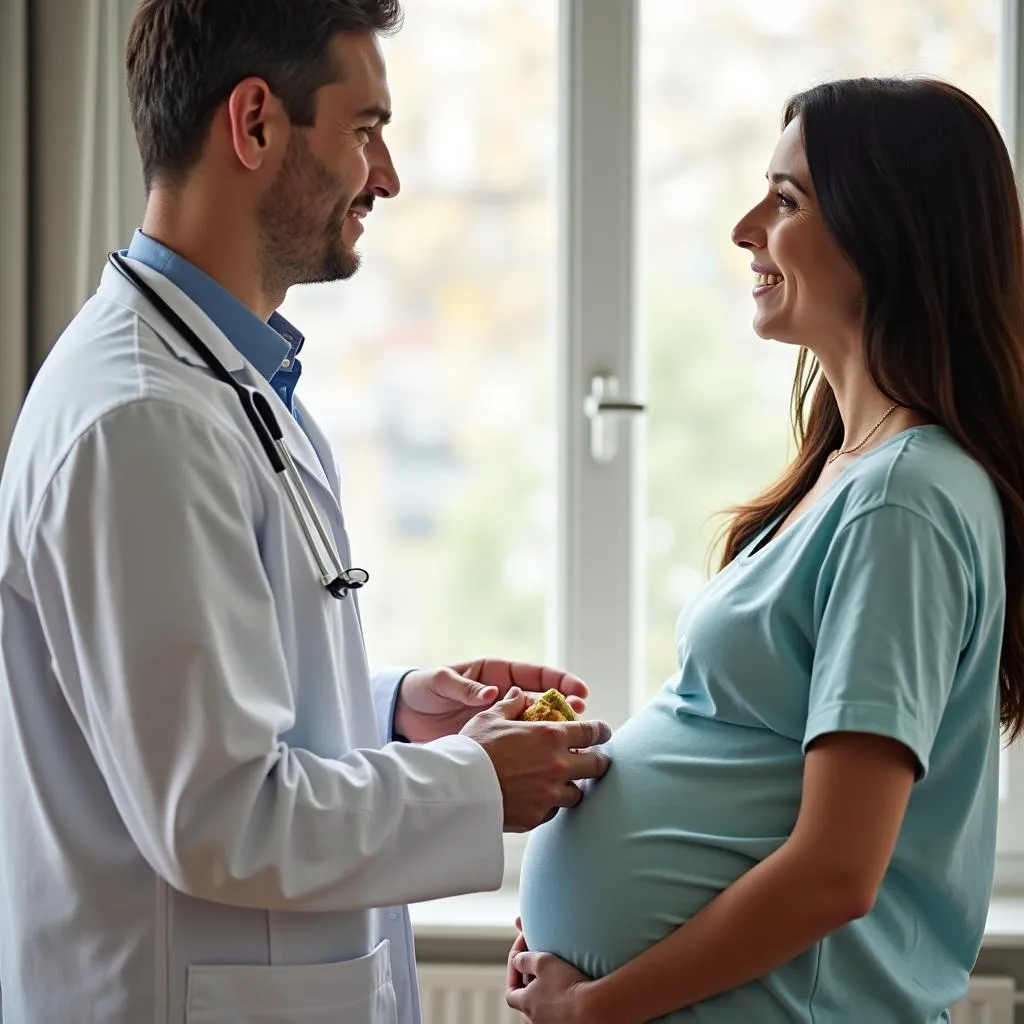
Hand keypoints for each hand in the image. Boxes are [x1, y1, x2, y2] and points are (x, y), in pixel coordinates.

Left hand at [394, 659, 589, 742]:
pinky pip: (522, 745)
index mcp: (497, 674)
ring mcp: (502, 719)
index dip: (561, 680)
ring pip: (537, 725)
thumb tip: (491, 693)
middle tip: (586, 719)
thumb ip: (466, 687)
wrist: (405, 712)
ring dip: (557, 733)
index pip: (536, 675)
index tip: (580, 691)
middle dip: (567, 709)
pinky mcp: (495, 740)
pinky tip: (549, 762)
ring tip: (576, 743)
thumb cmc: (425, 689)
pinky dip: (536, 752)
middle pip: (544, 700)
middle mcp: (504, 695)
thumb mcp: (442, 683)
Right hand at [460, 689, 610, 830]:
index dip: (601, 731)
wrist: (457, 789)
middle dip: (597, 761)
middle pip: (597, 766)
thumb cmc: (473, 748)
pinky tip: (537, 798)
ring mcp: (550, 794)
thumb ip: (511, 705)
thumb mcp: (490, 717)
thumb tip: (519, 695)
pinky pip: (555, 811)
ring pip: (578, 792)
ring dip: (572, 785)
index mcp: (551, 736)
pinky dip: (551, 804)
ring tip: (559, 782)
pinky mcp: (539, 816)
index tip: (602, 732)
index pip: (593, 732)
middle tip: (590, 759)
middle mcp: (558, 765)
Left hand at [506, 919, 600, 1023]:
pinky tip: (571, 996)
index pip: (510, 993)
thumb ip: (525, 959)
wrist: (594, 1009)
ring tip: (557, 984)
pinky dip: (560, 1006)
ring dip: (546, 998)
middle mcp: (535, 1020)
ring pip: (542, 1013)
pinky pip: (558, 1016)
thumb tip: (517, 960)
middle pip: (526, 1005)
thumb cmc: (567, 986)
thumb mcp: (543, 962)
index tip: (521, 958)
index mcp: (526, 1004)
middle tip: (541, 973)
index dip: (513, 975)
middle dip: (530, 989)